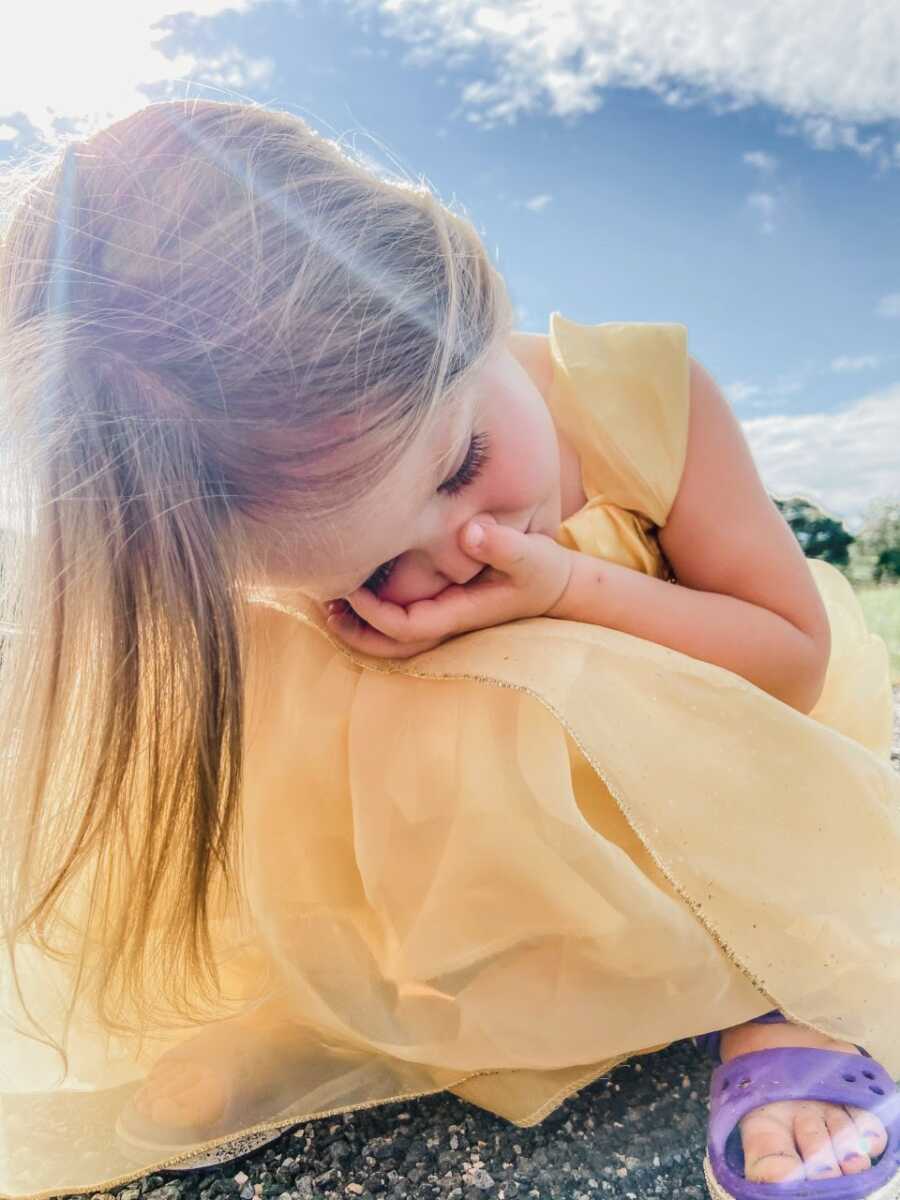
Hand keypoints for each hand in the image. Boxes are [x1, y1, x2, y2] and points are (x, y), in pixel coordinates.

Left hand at [323, 516, 575, 658]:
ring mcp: (444, 619)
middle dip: (355, 631)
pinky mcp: (442, 606)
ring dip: (358, 623)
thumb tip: (469, 532)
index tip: (349, 586)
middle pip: (390, 645)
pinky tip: (353, 589)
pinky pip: (399, 618)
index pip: (406, 626)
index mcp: (461, 615)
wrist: (558, 586)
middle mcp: (447, 623)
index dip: (373, 613)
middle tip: (322, 606)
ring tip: (327, 602)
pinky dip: (372, 611)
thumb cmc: (544, 569)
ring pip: (391, 636)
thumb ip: (503, 545)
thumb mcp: (531, 555)